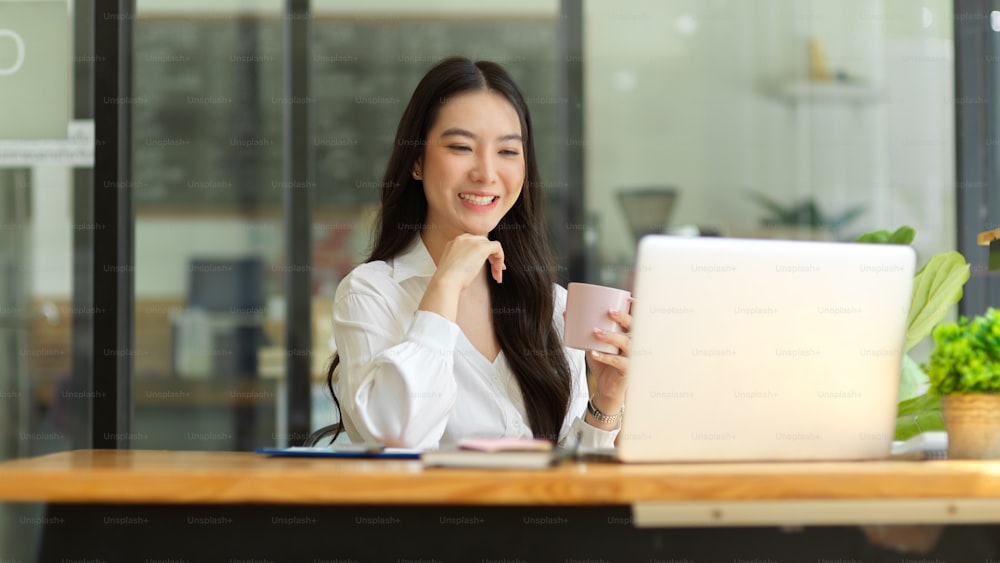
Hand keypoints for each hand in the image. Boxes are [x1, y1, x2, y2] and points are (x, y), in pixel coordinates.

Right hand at [419, 234, 504, 321]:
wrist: (446, 282)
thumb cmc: (448, 280)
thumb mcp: (454, 266)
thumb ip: (462, 261)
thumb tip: (473, 265)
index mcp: (454, 242)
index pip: (473, 243)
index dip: (481, 254)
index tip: (486, 266)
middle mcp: (463, 238)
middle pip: (483, 243)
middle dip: (491, 257)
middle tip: (495, 271)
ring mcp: (472, 241)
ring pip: (490, 245)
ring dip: (496, 261)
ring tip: (497, 275)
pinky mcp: (482, 247)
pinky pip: (497, 247)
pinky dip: (500, 257)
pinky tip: (498, 270)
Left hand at [585, 306, 630, 426]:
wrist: (607, 387)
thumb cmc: (604, 361)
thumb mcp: (595, 343)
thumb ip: (585, 329)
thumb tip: (566, 313)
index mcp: (629, 333)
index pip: (636, 318)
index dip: (637, 307)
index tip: (629, 297)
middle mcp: (634, 343)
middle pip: (635, 327)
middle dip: (624, 317)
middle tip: (610, 311)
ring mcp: (632, 357)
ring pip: (627, 343)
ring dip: (612, 336)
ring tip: (597, 332)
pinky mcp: (627, 370)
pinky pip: (619, 362)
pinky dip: (605, 357)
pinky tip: (595, 353)